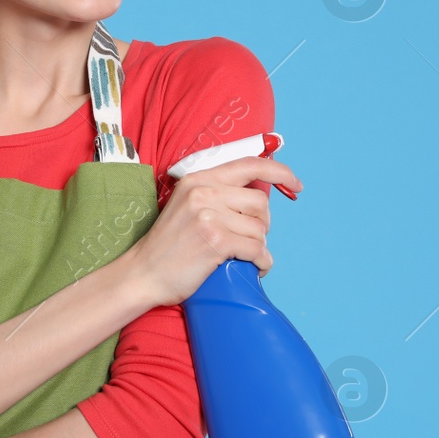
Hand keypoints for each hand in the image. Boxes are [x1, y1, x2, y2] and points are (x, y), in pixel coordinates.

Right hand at [122, 155, 301, 306]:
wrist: (143, 273)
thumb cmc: (169, 245)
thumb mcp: (187, 205)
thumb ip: (217, 195)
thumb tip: (260, 199)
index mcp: (198, 179)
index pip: (249, 164)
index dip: (279, 171)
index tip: (295, 183)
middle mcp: (203, 192)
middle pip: (260, 201)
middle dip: (262, 223)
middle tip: (247, 238)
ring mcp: (209, 216)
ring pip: (260, 228)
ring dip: (259, 246)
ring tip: (242, 255)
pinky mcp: (215, 241)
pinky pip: (256, 249)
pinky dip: (261, 261)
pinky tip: (253, 267)